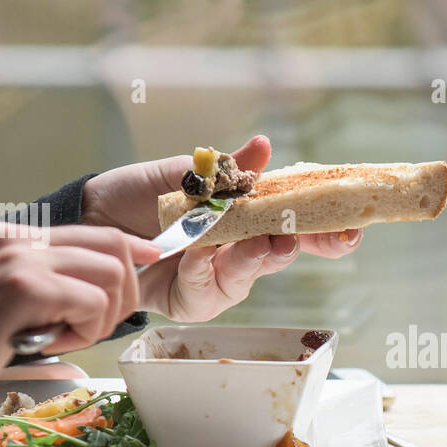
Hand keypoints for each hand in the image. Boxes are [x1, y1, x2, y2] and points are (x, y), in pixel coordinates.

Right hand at [0, 221, 158, 420]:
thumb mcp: (0, 306)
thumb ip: (41, 290)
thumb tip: (94, 296)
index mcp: (10, 241)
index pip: (92, 232)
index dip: (130, 250)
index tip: (152, 260)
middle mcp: (17, 241)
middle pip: (112, 247)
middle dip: (122, 293)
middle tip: (90, 329)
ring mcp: (20, 260)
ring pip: (111, 274)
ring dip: (102, 316)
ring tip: (62, 339)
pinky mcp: (24, 288)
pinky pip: (93, 303)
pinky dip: (85, 331)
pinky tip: (49, 344)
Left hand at [81, 135, 363, 321]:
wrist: (93, 221)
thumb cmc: (141, 197)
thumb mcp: (184, 175)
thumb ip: (225, 170)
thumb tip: (263, 146)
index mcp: (249, 217)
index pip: (298, 224)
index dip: (328, 230)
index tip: (352, 229)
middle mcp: (243, 250)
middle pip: (283, 250)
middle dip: (300, 243)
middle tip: (308, 233)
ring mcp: (222, 278)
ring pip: (252, 271)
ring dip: (255, 256)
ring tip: (255, 242)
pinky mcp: (196, 300)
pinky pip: (210, 288)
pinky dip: (205, 269)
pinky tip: (198, 254)